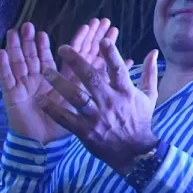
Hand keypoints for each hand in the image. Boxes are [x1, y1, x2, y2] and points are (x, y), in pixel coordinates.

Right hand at [0, 19, 115, 143]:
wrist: (46, 145)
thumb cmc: (72, 125)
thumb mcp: (91, 104)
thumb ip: (107, 82)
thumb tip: (129, 63)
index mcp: (64, 79)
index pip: (72, 55)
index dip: (79, 39)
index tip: (84, 23)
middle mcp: (43, 79)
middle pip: (43, 54)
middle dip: (40, 39)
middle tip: (37, 22)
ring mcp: (27, 86)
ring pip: (23, 61)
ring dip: (21, 46)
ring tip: (21, 29)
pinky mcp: (14, 97)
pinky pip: (8, 79)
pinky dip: (5, 66)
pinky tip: (3, 52)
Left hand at [40, 38, 159, 173]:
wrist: (135, 152)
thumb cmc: (141, 121)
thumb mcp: (150, 95)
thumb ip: (149, 72)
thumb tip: (153, 52)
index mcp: (125, 91)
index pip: (118, 69)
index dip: (111, 54)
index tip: (101, 40)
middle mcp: (110, 101)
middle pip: (92, 78)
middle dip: (77, 62)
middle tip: (63, 48)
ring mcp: (96, 116)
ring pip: (76, 96)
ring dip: (59, 83)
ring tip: (46, 71)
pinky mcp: (85, 131)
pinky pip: (65, 118)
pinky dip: (51, 109)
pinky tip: (40, 99)